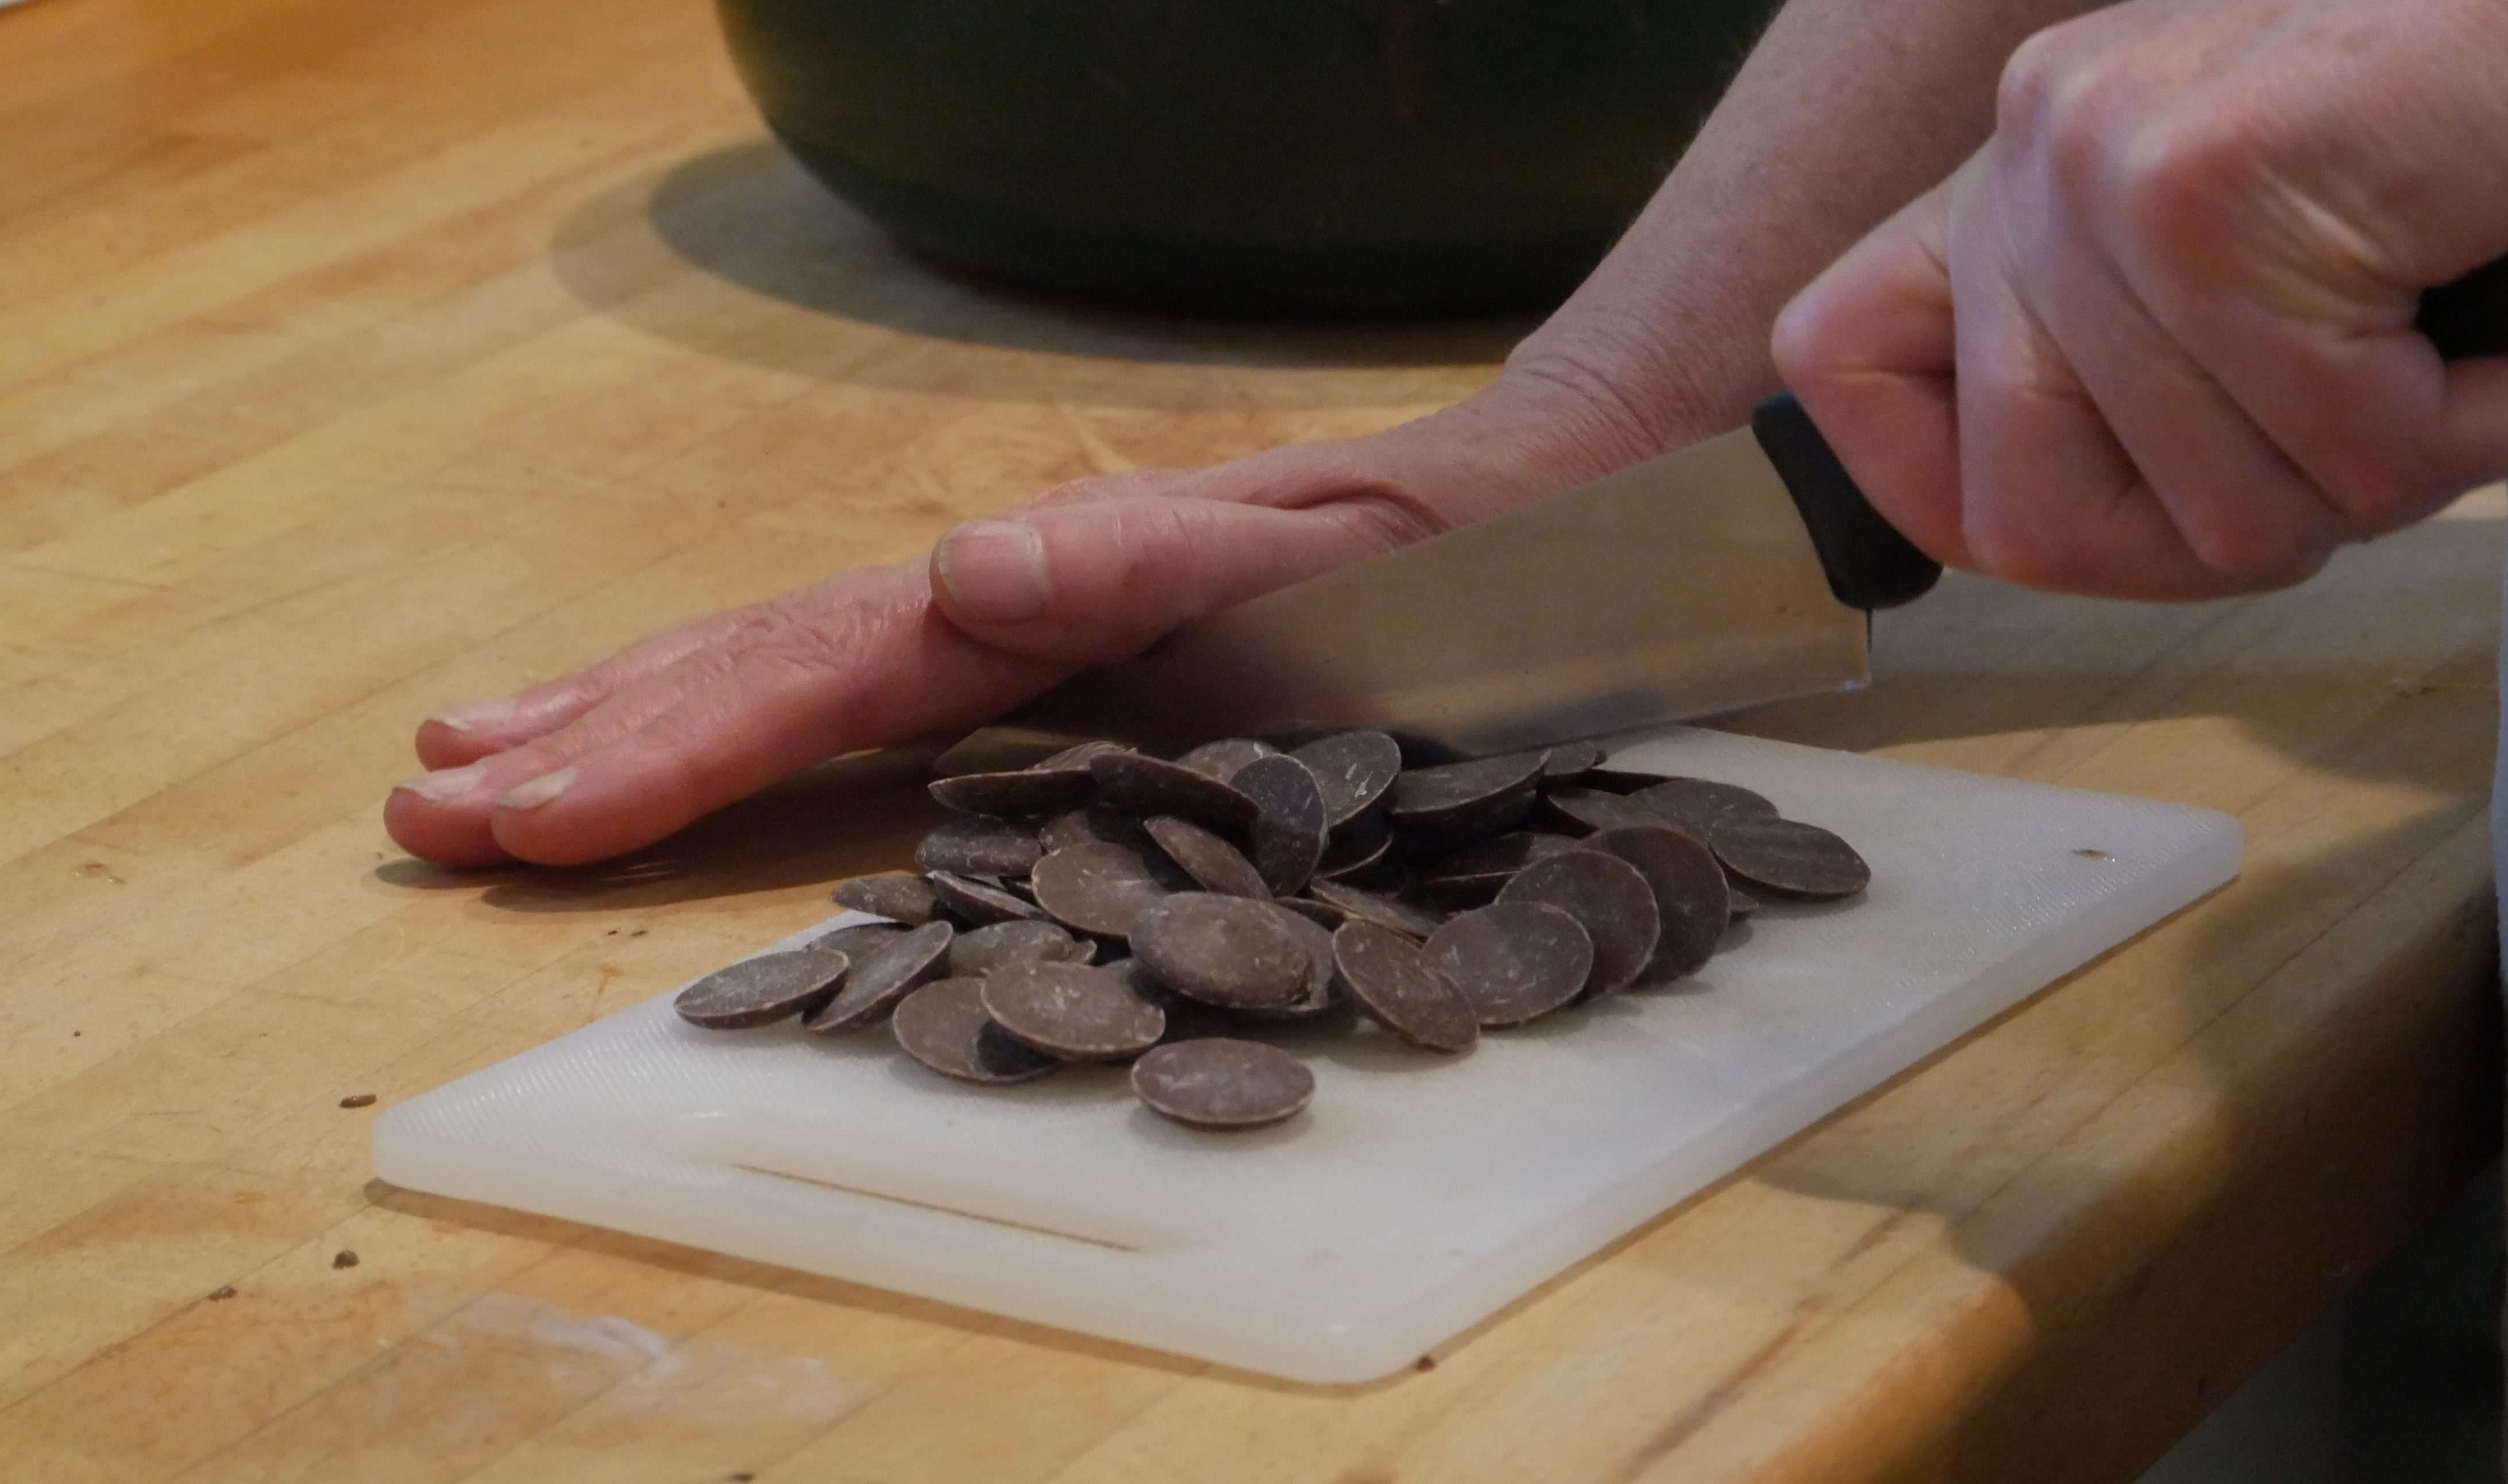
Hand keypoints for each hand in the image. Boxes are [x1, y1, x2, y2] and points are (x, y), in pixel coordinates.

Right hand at [383, 378, 1667, 866]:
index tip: (534, 808)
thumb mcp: (1320, 552)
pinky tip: (665, 739)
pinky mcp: (1055, 660)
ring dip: (626, 717)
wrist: (1544, 509)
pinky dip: (742, 716)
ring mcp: (1022, 622)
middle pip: (764, 664)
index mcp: (1049, 592)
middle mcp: (1008, 599)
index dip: (673, 747)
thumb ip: (1143, 561)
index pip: (820, 676)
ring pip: (785, 664)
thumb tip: (959, 571)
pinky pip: (865, 694)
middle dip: (597, 742)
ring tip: (471, 755)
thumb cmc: (1450, 555)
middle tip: (425, 807)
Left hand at [1773, 0, 2507, 598]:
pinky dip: (2468, 434)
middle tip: (2351, 425)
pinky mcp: (2214, 187)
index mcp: (2014, 176)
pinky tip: (2501, 315)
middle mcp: (2034, 145)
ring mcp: (2107, 160)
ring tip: (2442, 348)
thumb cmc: (2464, 178)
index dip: (1940, 490)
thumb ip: (2105, 378)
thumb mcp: (2238, 290)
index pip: (1834, 365)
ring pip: (2213, 516)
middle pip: (2026, 521)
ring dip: (2376, 482)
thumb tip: (2009, 524)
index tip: (2101, 494)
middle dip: (2223, 536)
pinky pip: (2337, 451)